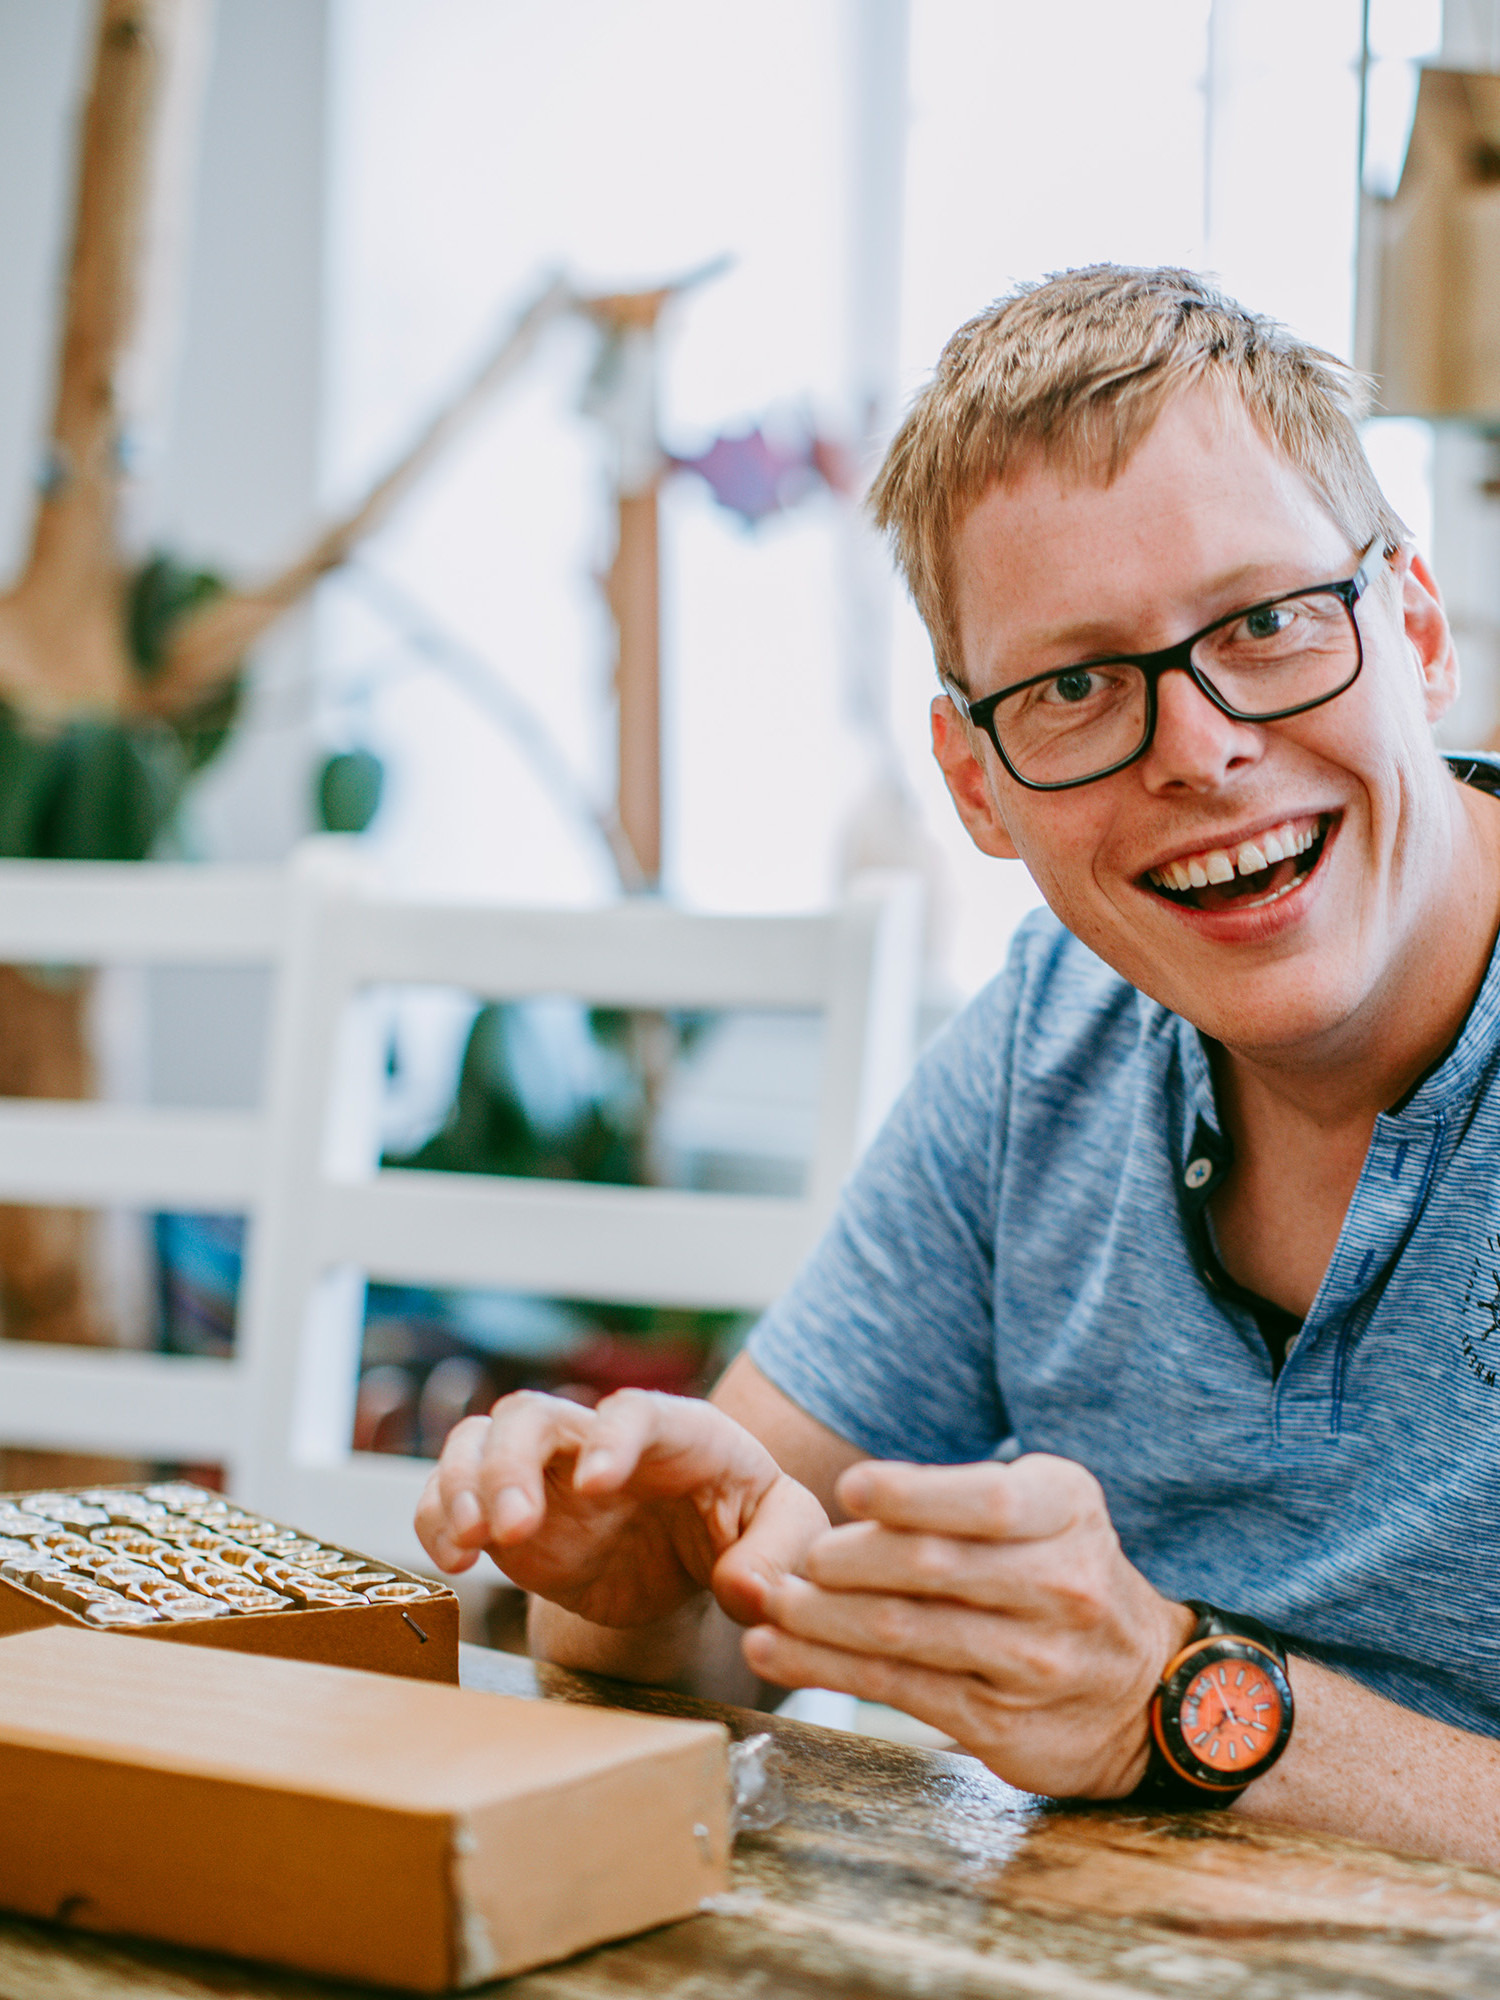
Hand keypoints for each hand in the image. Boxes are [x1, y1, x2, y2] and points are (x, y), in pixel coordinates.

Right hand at [414, 1387, 829, 1630]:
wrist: (698, 1551)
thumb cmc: (747, 1523)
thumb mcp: (787, 1529)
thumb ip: (779, 1553)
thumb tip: (746, 1592)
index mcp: (674, 1431)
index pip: (634, 1413)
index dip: (611, 1437)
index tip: (596, 1483)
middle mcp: (596, 1438)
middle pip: (532, 1413)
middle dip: (511, 1464)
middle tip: (513, 1528)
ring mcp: (545, 1472)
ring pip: (479, 1440)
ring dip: (462, 1485)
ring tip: (469, 1545)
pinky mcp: (508, 1514)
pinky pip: (451, 1493)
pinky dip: (436, 1518)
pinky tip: (450, 1562)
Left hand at [742, 1452, 1193, 1797]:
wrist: (1148, 1689)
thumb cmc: (1066, 1572)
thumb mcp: (1050, 1509)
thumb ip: (968, 1499)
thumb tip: (855, 1499)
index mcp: (1065, 1510)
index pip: (987, 1500)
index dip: (912, 1495)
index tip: (849, 1489)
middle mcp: (1058, 1583)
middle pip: (932, 1568)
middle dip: (846, 1561)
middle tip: (790, 1559)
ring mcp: (1031, 1659)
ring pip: (906, 1632)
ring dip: (820, 1619)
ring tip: (766, 1603)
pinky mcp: (1000, 1721)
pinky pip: (899, 1690)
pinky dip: (828, 1668)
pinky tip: (779, 1653)